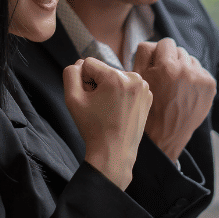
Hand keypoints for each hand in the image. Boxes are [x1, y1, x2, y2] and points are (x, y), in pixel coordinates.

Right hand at [63, 57, 151, 189]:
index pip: (88, 64)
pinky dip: (121, 96)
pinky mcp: (148, 96)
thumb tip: (80, 64)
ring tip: (109, 110)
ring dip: (109, 90)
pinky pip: (128, 87)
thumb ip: (70, 74)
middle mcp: (134, 78)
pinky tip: (119, 112)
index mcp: (117, 77)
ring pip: (115, 78)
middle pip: (104, 71)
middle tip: (99, 108)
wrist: (115, 153)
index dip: (83, 81)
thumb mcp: (72, 99)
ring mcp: (144, 87)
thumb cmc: (93, 128)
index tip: (89, 100)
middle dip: (97, 85)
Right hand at [132, 38, 216, 161]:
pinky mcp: (211, 85)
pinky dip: (195, 79)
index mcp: (166, 66)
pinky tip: (186, 91)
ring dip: (185, 68)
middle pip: (180, 51)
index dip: (160, 53)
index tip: (158, 64)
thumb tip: (156, 42)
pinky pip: (201, 72)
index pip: (166, 42)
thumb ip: (144, 52)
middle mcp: (186, 70)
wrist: (165, 133)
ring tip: (176, 86)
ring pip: (191, 60)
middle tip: (166, 78)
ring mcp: (201, 78)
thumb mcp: (138, 78)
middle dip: (172, 61)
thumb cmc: (148, 106)